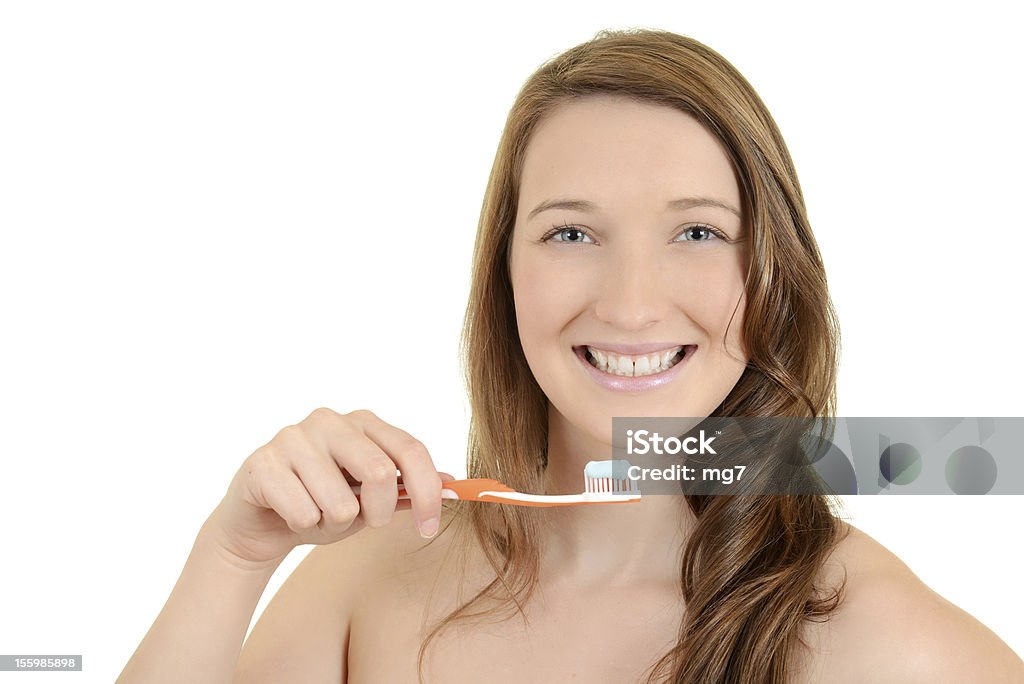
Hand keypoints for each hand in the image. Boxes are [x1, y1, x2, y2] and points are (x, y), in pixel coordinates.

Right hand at [205, 408, 452, 565]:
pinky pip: (303, 512)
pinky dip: (302, 525)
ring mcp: (293, 436)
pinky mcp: (262, 462)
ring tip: (316, 513)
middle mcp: (329, 420)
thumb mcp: (370, 500)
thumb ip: (406, 489)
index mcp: (363, 422)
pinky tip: (289, 513)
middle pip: (380, 473)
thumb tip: (451, 483)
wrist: (259, 522)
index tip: (429, 527)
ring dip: (333, 523)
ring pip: (340, 502)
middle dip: (376, 513)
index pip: (410, 449)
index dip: (427, 492)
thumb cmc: (321, 505)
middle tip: (359, 520)